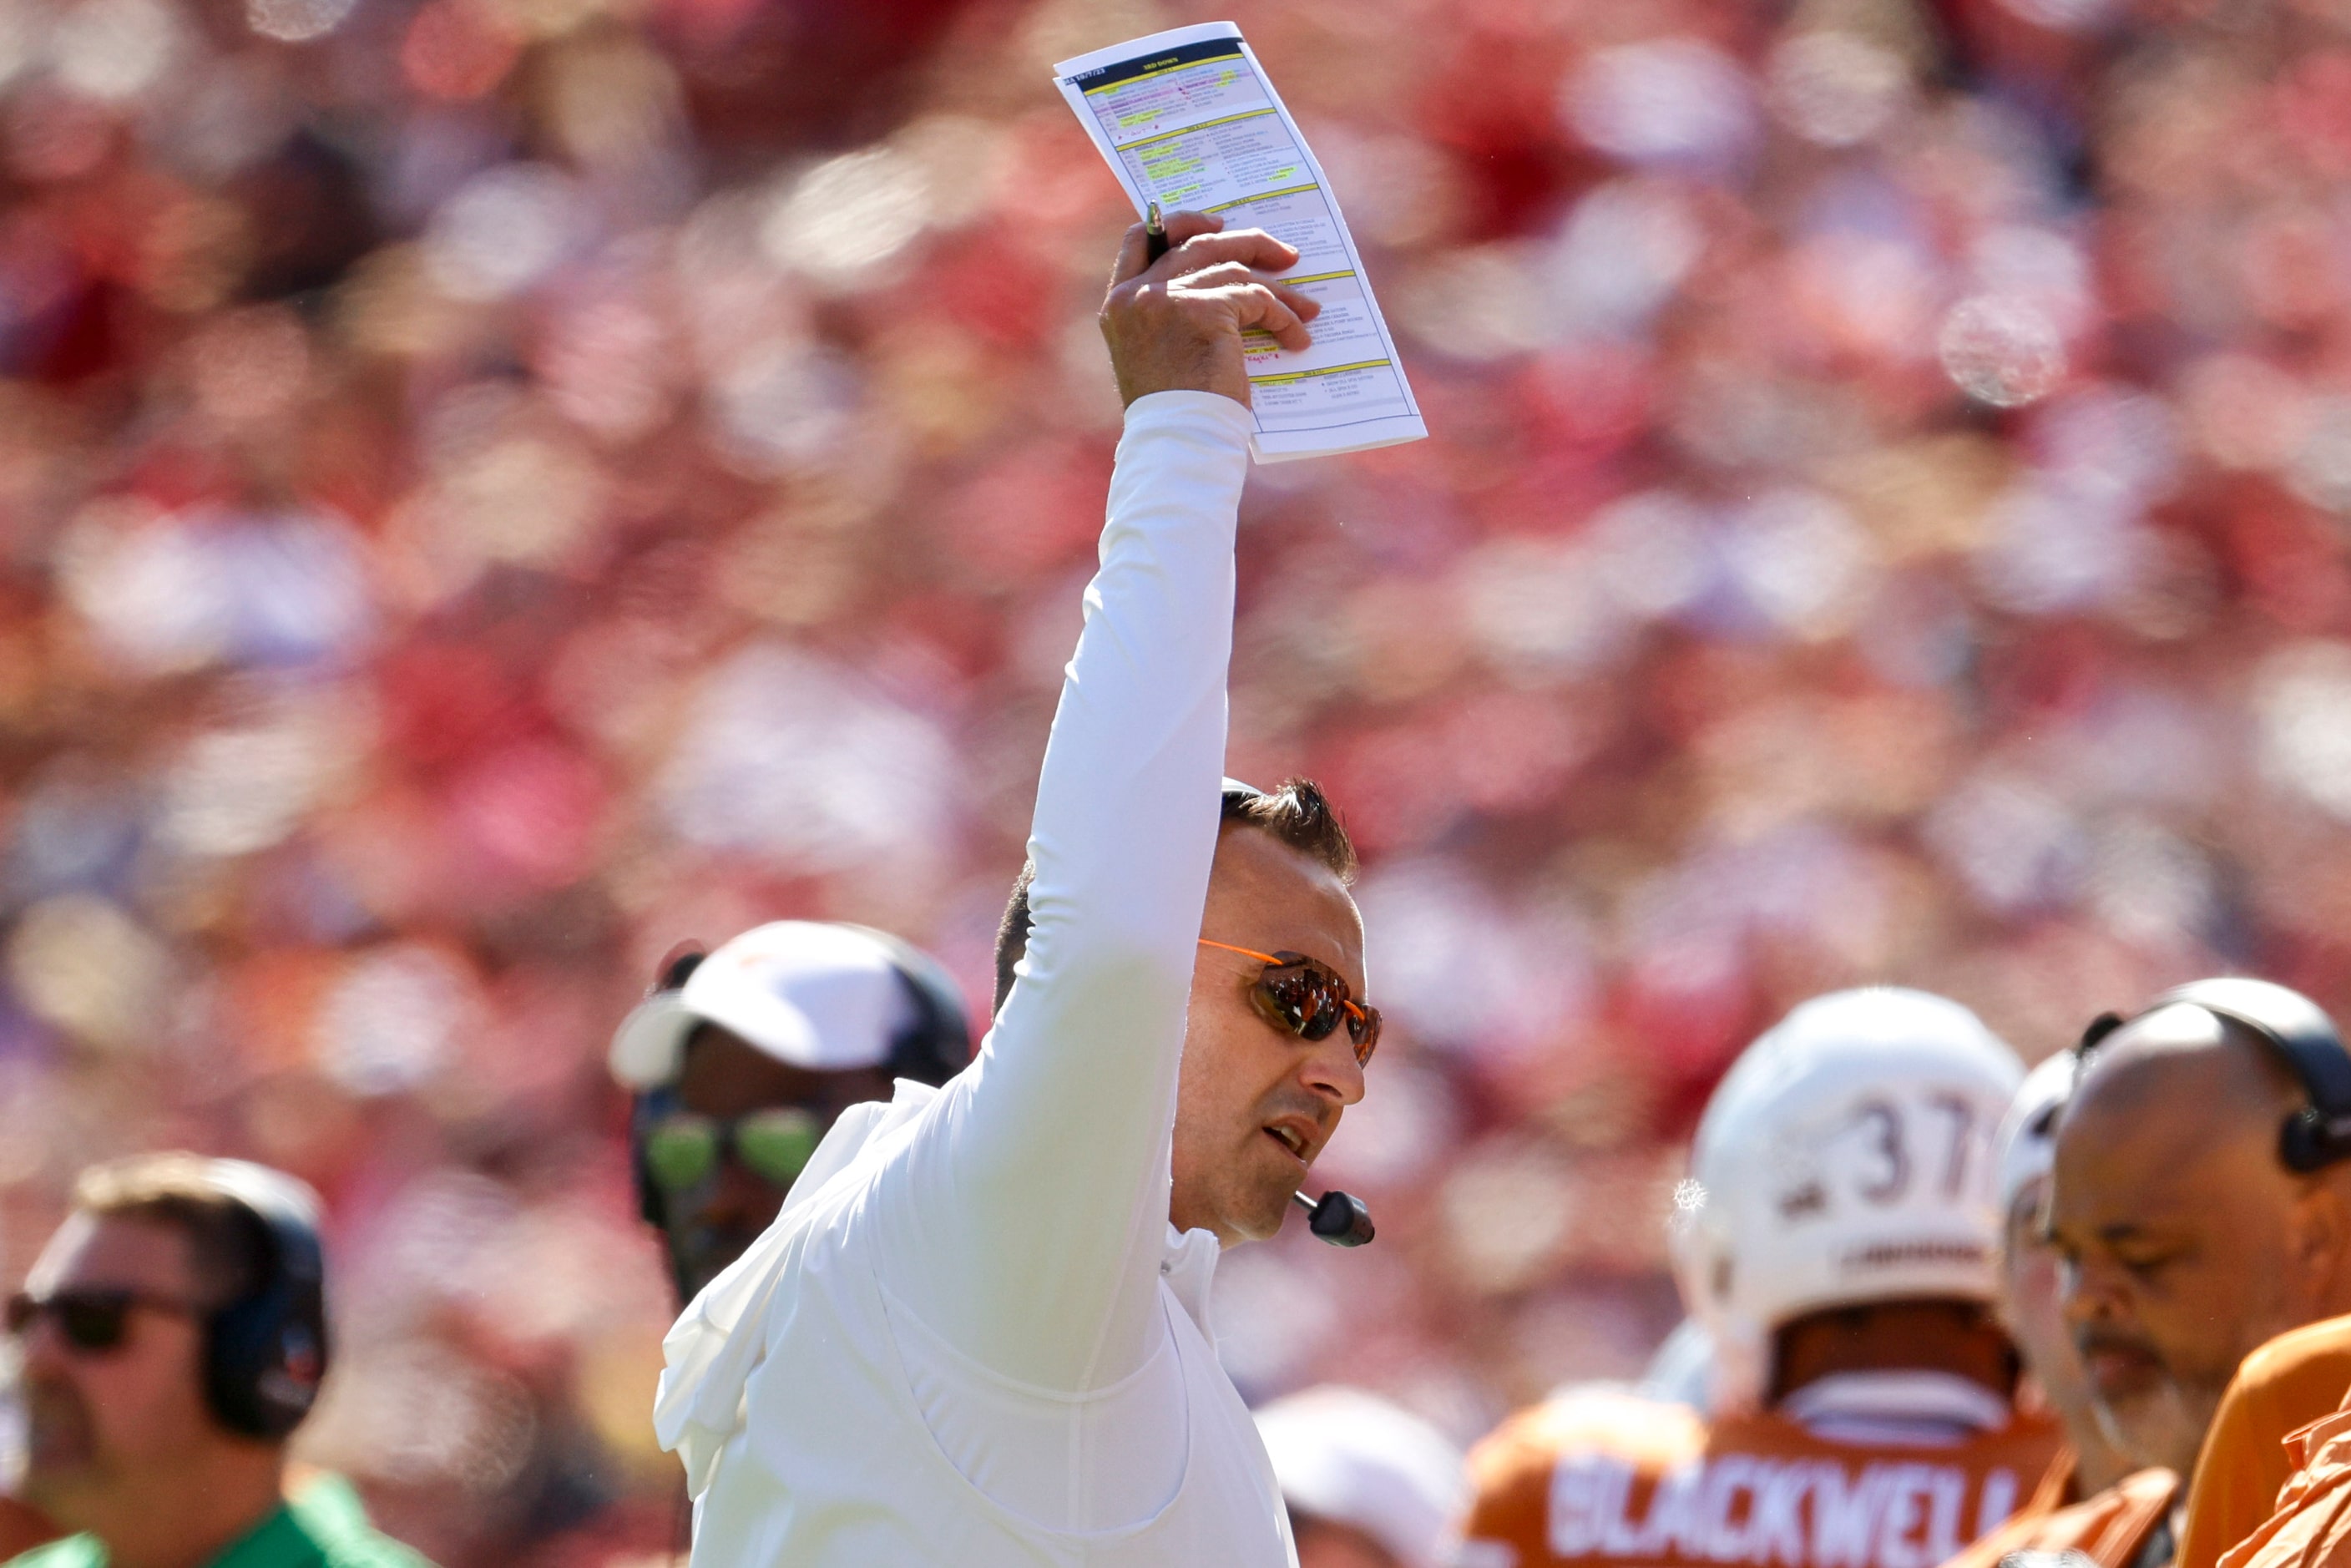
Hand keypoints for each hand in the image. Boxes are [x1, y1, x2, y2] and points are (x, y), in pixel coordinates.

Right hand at [1097, 210, 1320, 407]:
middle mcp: (1138, 293)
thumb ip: (1167, 316)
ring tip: (1306, 309)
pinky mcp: (1206, 310)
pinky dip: (1284, 315)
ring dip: (1278, 289)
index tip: (1216, 225)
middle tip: (1283, 255)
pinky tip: (1297, 336)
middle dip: (1247, 243)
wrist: (1175, 440)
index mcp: (1119, 302)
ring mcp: (1170, 298)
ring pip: (1234, 269)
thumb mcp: (1153, 354)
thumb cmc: (1171, 412)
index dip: (1180, 223)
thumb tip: (1220, 289)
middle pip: (1197, 244)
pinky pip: (1257, 299)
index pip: (1140, 238)